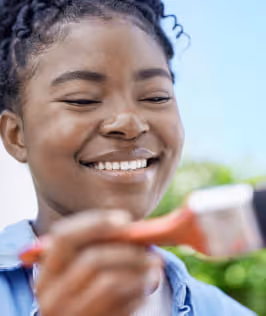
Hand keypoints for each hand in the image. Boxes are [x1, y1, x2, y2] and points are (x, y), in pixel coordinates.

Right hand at [36, 210, 162, 315]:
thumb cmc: (89, 291)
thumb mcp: (82, 269)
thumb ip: (99, 246)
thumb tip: (134, 228)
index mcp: (47, 273)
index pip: (64, 236)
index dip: (95, 223)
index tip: (125, 218)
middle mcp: (51, 296)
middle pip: (91, 259)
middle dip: (127, 251)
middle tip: (149, 250)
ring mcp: (71, 315)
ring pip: (110, 281)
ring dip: (139, 271)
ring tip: (153, 268)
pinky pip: (122, 305)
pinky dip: (140, 292)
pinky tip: (144, 290)